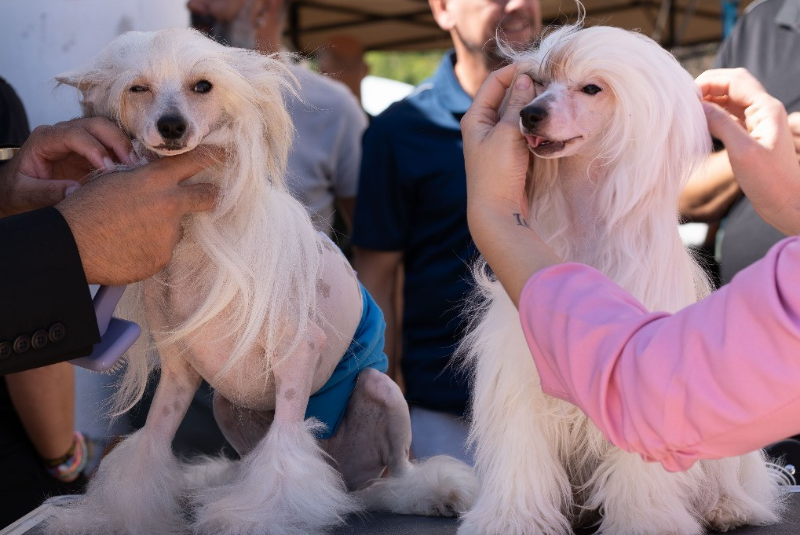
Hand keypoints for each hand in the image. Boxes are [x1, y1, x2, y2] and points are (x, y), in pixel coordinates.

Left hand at [0, 117, 132, 217]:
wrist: (18, 190)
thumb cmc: (18, 190)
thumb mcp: (25, 194)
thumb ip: (47, 192)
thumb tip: (76, 191)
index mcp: (44, 139)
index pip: (73, 134)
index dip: (94, 148)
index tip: (108, 169)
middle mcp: (63, 132)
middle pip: (95, 125)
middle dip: (116, 141)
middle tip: (132, 165)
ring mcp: (79, 139)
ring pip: (108, 130)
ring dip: (125, 145)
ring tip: (137, 167)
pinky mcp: (91, 150)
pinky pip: (112, 144)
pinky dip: (125, 153)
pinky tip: (135, 167)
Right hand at [56, 148, 219, 284]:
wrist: (70, 244)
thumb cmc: (86, 208)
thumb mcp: (115, 179)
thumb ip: (144, 178)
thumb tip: (163, 180)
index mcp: (155, 179)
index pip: (196, 161)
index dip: (215, 157)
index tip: (228, 156)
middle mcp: (169, 205)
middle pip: (207, 196)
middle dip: (211, 195)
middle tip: (213, 196)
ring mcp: (168, 234)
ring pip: (176, 228)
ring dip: (163, 229)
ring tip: (131, 232)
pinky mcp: (162, 257)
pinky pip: (162, 250)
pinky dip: (149, 249)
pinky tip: (127, 247)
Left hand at [461, 65, 561, 304]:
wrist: (497, 212)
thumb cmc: (496, 173)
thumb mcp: (507, 134)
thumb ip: (518, 105)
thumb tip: (526, 78)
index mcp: (475, 117)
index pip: (496, 81)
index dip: (517, 69)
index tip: (542, 65)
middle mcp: (483, 125)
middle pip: (508, 95)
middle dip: (530, 87)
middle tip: (553, 83)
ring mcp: (497, 139)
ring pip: (518, 113)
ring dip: (534, 106)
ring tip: (554, 99)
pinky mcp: (509, 153)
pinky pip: (523, 130)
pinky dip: (535, 124)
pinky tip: (549, 121)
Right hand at [697, 68, 799, 235]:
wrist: (788, 204)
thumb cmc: (770, 181)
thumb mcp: (742, 152)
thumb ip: (721, 124)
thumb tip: (698, 107)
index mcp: (766, 109)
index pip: (735, 81)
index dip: (709, 82)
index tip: (686, 96)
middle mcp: (764, 111)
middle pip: (733, 85)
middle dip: (709, 86)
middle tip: (685, 100)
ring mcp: (759, 123)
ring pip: (731, 100)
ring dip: (711, 100)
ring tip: (689, 111)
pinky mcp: (753, 136)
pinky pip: (731, 116)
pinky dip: (715, 114)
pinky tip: (701, 124)